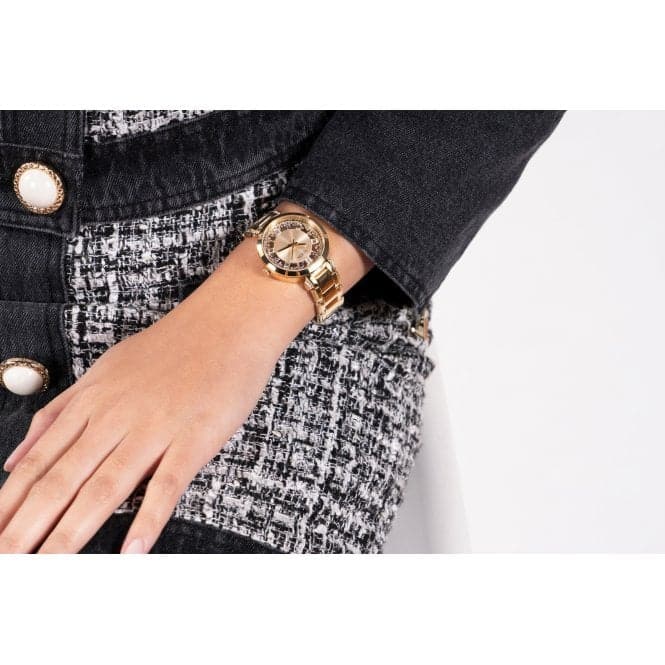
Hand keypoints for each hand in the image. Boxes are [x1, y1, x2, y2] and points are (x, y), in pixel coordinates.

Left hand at [0, 288, 282, 553]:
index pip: (37, 463)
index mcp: (91, 401)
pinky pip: (168, 484)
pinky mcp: (195, 438)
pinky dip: (149, 519)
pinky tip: (131, 552)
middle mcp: (115, 417)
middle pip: (61, 481)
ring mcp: (156, 428)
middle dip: (26, 529)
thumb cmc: (170, 346)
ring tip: (47, 571)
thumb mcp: (105, 369)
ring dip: (72, 534)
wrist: (228, 322)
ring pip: (105, 487)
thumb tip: (14, 459)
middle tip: (6, 566)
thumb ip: (59, 413)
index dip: (8, 506)